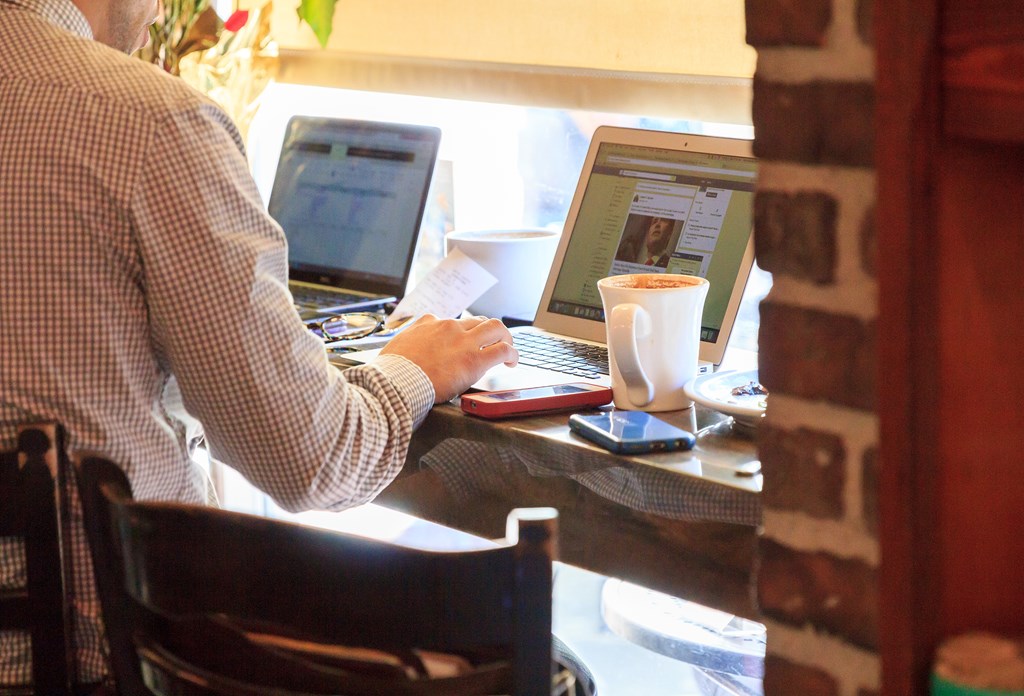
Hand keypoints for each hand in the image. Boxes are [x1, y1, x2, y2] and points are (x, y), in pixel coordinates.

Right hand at [380, 314, 517, 402]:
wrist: (395, 382)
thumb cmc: (392, 371)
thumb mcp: (397, 346)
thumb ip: (410, 342)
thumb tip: (410, 346)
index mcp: (429, 323)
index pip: (453, 323)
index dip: (463, 334)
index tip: (465, 344)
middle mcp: (449, 327)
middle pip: (478, 321)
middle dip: (489, 331)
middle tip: (494, 343)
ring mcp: (463, 341)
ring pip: (496, 328)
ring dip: (505, 338)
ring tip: (509, 350)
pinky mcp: (475, 359)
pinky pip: (503, 350)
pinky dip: (512, 354)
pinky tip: (512, 362)